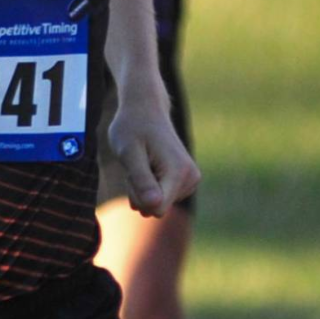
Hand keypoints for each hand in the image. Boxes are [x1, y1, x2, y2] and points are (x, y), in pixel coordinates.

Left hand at [106, 94, 199, 217]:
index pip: (156, 208)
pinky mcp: (187, 182)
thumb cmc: (132, 128)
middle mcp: (191, 179)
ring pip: (157, 203)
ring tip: (142, 161)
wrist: (145, 110)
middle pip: (155, 207)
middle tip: (136, 163)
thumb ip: (141, 180)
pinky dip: (148, 184)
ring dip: (142, 186)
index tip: (133, 170)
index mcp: (179, 173)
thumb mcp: (128, 152)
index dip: (137, 195)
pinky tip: (148, 164)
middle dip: (138, 190)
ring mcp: (191, 181)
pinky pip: (161, 197)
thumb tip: (154, 208)